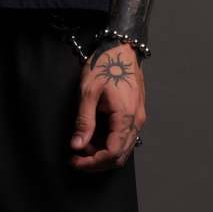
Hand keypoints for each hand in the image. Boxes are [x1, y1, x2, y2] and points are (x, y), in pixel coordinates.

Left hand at [69, 41, 145, 171]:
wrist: (122, 49)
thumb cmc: (105, 64)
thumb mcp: (88, 91)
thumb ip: (84, 121)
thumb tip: (77, 146)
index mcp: (126, 117)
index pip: (112, 153)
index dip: (92, 163)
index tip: (74, 161)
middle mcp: (136, 121)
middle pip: (119, 156)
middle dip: (96, 162)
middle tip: (75, 158)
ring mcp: (138, 119)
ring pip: (123, 150)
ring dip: (102, 153)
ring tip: (82, 144)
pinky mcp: (135, 115)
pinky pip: (124, 139)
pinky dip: (108, 144)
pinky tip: (93, 137)